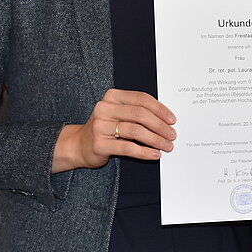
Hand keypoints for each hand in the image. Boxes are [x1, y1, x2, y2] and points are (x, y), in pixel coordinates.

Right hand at [51, 88, 176, 171]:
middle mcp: (104, 108)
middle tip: (172, 135)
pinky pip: (128, 147)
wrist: (80, 144)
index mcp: (112, 96)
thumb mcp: (119, 114)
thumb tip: (166, 119)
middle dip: (160, 126)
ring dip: (156, 139)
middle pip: (140, 114)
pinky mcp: (99, 144)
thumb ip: (137, 111)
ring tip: (167, 146)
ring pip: (136, 130)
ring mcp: (100, 126)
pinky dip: (145, 152)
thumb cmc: (106, 128)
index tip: (172, 119)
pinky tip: (155, 154)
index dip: (160, 109)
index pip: (141, 99)